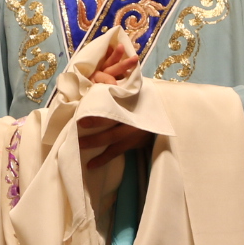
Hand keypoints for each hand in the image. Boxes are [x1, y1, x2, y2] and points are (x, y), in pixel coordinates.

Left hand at [79, 39, 149, 167]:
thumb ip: (121, 85)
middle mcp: (134, 119)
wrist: (168, 113)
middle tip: (75, 126)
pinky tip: (90, 165)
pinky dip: (102, 159)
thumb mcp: (136, 89)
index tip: (82, 111)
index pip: (113, 105)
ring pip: (111, 140)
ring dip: (94, 143)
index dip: (98, 110)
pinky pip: (116, 152)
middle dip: (92, 125)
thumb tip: (98, 79)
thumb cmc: (146, 98)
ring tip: (77, 145)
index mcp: (133, 103)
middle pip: (110, 122)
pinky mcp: (134, 143)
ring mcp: (134, 133)